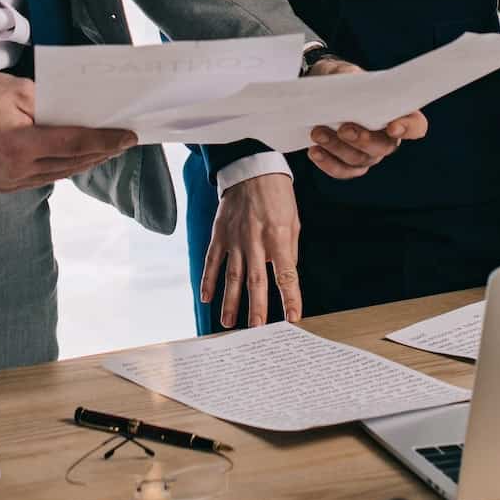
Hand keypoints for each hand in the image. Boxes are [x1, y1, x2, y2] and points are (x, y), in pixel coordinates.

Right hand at [0, 69, 134, 190]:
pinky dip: (63, 166)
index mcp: (17, 144)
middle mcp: (12, 171)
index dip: (105, 140)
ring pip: (58, 174)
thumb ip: (54, 106)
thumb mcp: (20, 90)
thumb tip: (86, 115)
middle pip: (70, 164)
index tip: (128, 136)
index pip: (73, 145)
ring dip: (85, 161)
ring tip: (108, 148)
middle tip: (125, 140)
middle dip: (101, 151)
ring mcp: (6, 182)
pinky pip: (42, 177)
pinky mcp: (2, 185)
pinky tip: (79, 156)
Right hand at [200, 175, 301, 328]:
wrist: (252, 168)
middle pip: (255, 281)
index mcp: (278, 236)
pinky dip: (208, 280)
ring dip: (229, 301)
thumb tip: (286, 276)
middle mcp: (255, 240)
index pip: (286, 274)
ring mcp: (234, 238)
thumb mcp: (293, 221)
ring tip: (228, 323)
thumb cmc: (277, 195)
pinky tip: (206, 297)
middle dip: (256, 308)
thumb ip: (289, 250)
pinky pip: (212, 260)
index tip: (293, 318)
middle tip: (256, 331)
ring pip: (231, 276)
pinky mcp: (220, 234)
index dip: (290, 298)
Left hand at [302, 55, 428, 180]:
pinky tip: (314, 151)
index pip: (416, 125)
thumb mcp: (346, 72)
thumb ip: (351, 77)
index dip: (408, 128)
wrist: (321, 93)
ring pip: (360, 160)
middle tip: (344, 128)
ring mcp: (370, 154)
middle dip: (363, 139)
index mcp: (397, 113)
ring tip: (317, 132)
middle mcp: (387, 138)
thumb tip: (350, 83)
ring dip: (337, 147)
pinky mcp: (350, 165)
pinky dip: (328, 162)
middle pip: (385, 147)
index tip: (392, 126)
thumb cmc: (342, 81)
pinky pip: (343, 171)